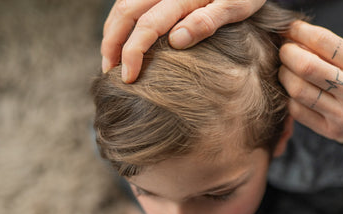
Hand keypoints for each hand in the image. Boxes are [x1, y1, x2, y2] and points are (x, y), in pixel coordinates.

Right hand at [101, 0, 265, 82]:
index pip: (147, 25)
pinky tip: (121, 37)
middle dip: (111, 44)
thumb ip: (206, 22)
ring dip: (111, 31)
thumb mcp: (235, 7)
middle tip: (108, 72)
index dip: (132, 53)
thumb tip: (175, 41)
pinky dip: (120, 20)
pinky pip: (131, 0)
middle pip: (125, 13)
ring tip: (109, 58)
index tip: (128, 78)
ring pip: (123, 5)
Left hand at [278, 21, 342, 142]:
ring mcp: (342, 114)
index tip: (290, 29)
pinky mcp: (330, 130)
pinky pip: (297, 111)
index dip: (300, 32)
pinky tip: (294, 90)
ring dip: (284, 75)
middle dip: (287, 54)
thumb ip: (331, 50)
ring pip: (297, 90)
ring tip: (286, 69)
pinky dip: (290, 96)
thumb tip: (294, 38)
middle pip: (306, 67)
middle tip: (284, 51)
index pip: (323, 41)